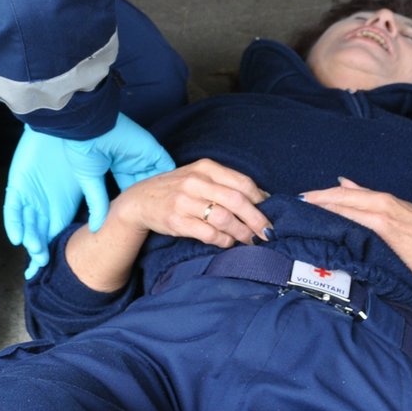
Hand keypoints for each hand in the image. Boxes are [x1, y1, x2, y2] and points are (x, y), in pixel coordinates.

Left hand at [2, 128, 83, 278]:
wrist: (66, 120)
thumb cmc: (82, 144)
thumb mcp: (92, 178)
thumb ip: (97, 202)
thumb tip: (102, 227)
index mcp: (62, 204)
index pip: (58, 234)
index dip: (56, 252)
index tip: (58, 271)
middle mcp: (45, 203)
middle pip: (40, 235)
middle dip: (40, 254)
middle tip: (42, 270)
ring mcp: (30, 195)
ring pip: (26, 226)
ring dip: (31, 240)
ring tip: (36, 253)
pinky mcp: (18, 184)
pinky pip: (12, 208)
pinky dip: (14, 223)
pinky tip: (18, 237)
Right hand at [61, 159, 271, 293]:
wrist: (139, 200)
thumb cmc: (177, 189)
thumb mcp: (199, 177)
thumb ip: (226, 184)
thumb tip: (262, 200)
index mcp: (206, 167)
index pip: (243, 182)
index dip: (262, 200)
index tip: (272, 213)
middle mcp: (196, 181)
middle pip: (238, 201)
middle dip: (258, 220)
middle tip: (268, 234)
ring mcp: (185, 201)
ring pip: (224, 218)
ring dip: (242, 233)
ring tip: (250, 240)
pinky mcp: (177, 220)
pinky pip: (208, 233)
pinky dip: (223, 240)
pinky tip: (227, 243)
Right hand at [62, 112, 174, 231]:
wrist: (92, 128)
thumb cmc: (84, 152)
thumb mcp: (90, 180)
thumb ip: (97, 203)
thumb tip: (96, 228)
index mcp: (117, 168)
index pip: (131, 188)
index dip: (138, 201)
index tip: (143, 215)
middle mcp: (132, 163)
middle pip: (148, 183)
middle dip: (155, 197)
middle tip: (164, 213)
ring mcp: (144, 156)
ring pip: (160, 176)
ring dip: (167, 189)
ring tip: (175, 207)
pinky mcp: (153, 151)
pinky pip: (167, 166)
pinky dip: (174, 178)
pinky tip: (179, 192)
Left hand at [299, 176, 411, 284]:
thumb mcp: (397, 214)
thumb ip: (370, 201)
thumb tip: (344, 185)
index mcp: (383, 200)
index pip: (345, 193)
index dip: (321, 195)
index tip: (301, 198)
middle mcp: (381, 202)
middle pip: (340, 196)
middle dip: (316, 198)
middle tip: (292, 202)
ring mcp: (383, 215)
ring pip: (346, 206)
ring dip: (323, 206)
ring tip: (301, 209)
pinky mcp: (387, 230)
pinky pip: (357, 221)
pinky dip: (339, 218)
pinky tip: (325, 222)